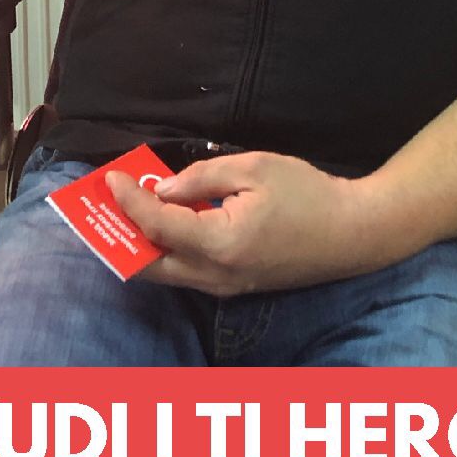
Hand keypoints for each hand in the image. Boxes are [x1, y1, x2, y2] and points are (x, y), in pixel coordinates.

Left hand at [106, 151, 382, 296]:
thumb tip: (164, 190)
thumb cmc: (307, 194)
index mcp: (219, 244)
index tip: (111, 178)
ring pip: (165, 273)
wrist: (351, 234)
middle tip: (106, 204)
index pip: (157, 225)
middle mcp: (215, 276)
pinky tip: (164, 223)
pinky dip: (166, 250)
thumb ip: (202, 178)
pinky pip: (186, 273)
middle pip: (148, 265)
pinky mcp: (234, 287)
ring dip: (141, 244)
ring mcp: (224, 288)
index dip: (129, 201)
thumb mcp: (254, 168)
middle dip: (119, 235)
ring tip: (126, 211)